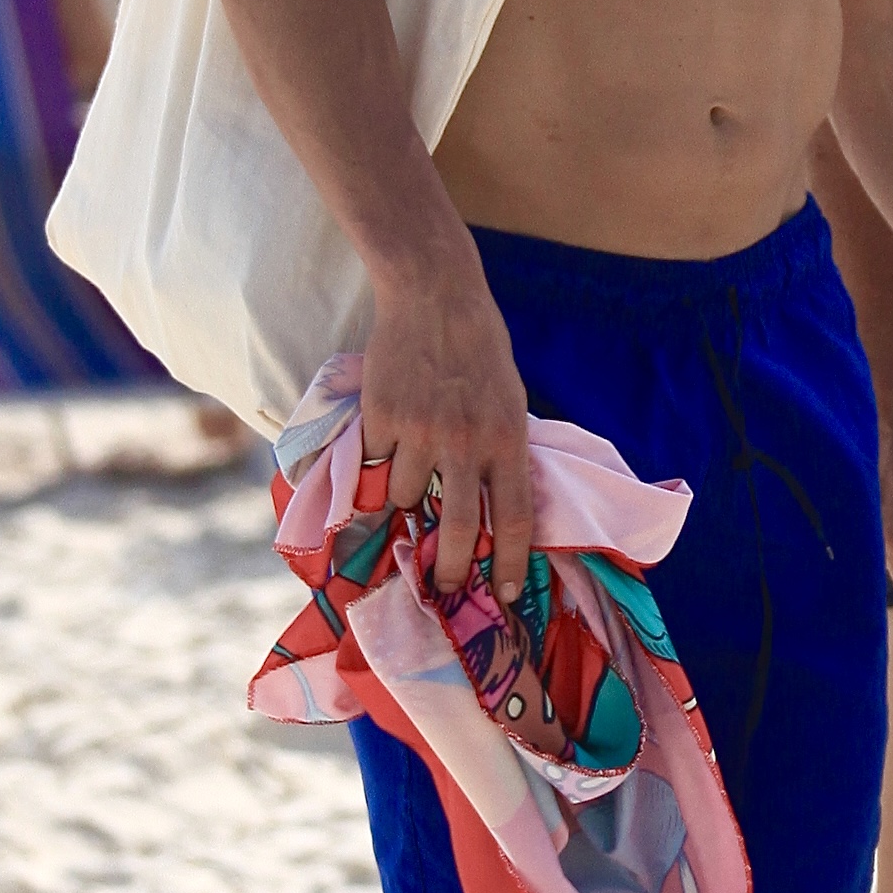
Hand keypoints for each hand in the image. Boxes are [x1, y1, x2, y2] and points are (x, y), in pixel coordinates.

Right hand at [360, 248, 532, 603]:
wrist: (435, 296)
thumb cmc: (481, 351)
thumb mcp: (511, 402)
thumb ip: (503, 451)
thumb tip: (497, 512)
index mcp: (508, 439)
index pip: (516, 517)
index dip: (513, 564)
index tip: (508, 595)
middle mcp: (467, 442)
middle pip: (461, 528)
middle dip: (452, 568)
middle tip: (445, 586)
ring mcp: (421, 431)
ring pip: (406, 497)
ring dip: (405, 496)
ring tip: (410, 466)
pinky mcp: (382, 417)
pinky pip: (375, 463)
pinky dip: (379, 459)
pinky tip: (387, 432)